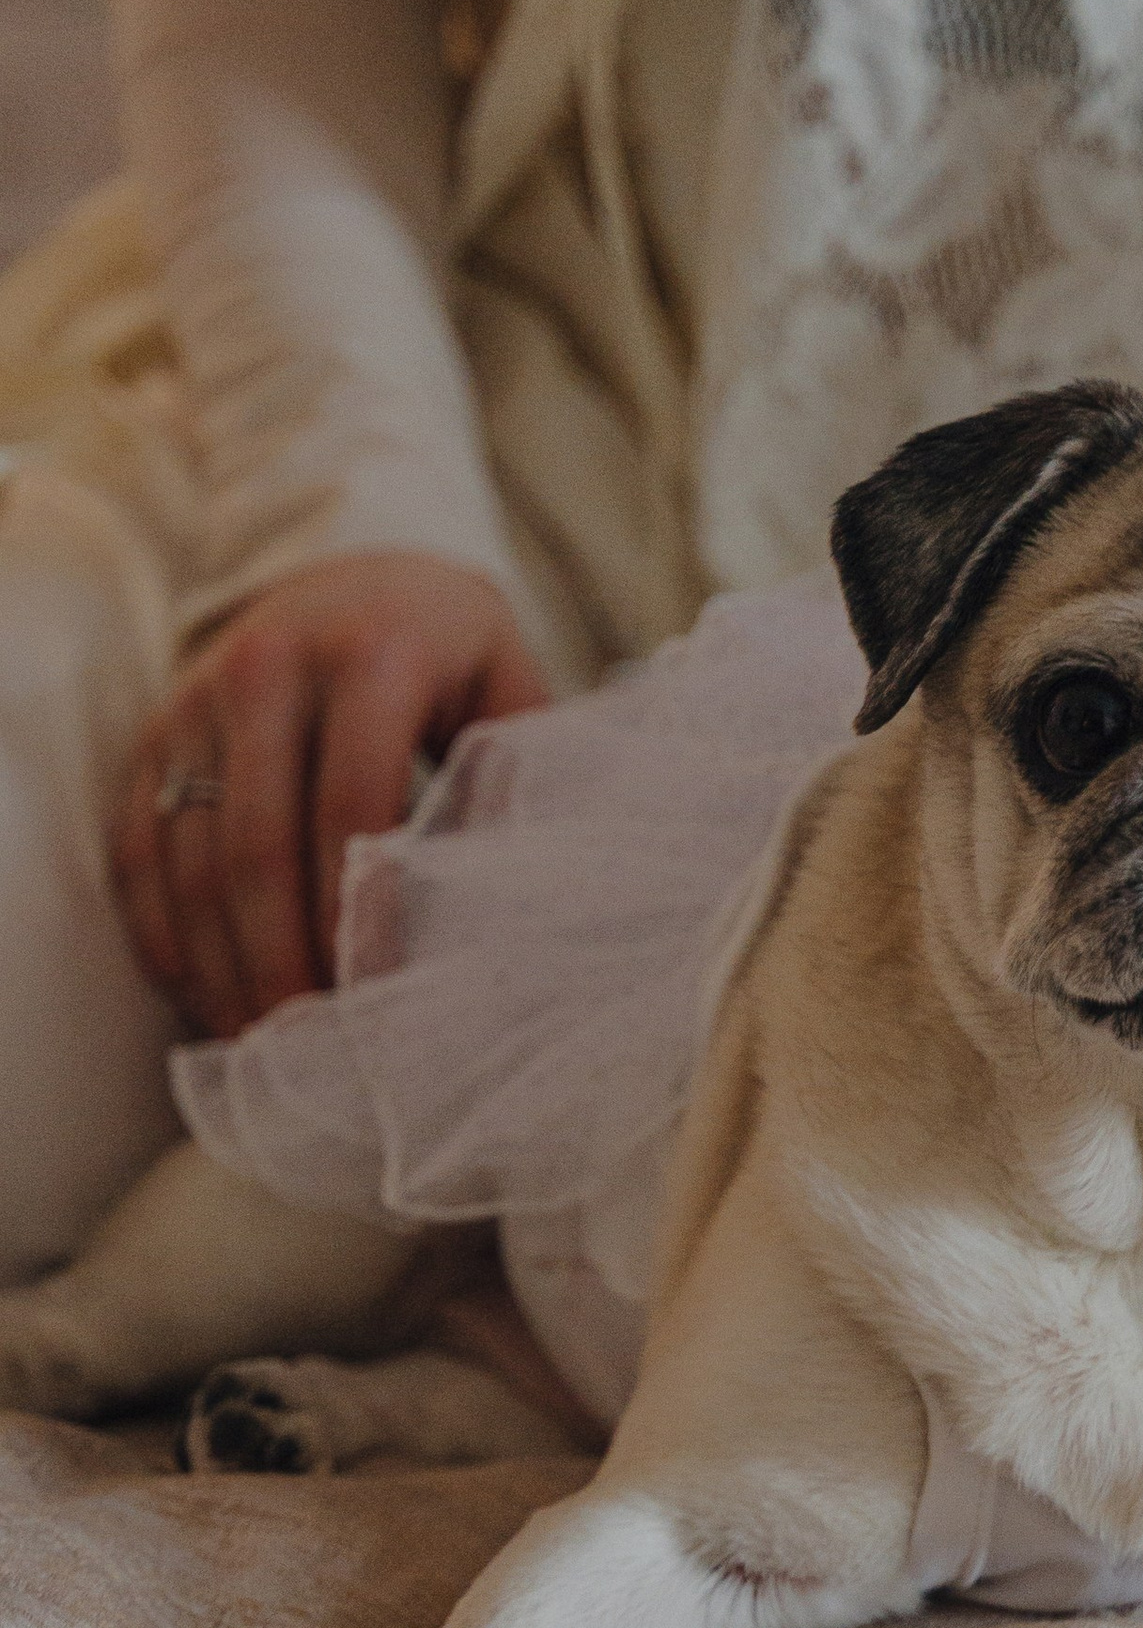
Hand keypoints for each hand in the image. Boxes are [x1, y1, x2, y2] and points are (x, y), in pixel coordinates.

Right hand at [113, 554, 549, 1037]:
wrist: (362, 581)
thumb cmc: (454, 661)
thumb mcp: (508, 692)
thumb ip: (517, 781)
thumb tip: (517, 903)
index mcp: (373, 654)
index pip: (354, 804)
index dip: (359, 911)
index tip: (376, 998)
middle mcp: (269, 666)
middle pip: (257, 845)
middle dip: (280, 959)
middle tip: (308, 1046)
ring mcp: (198, 700)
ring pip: (187, 858)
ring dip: (221, 964)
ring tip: (261, 1043)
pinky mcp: (156, 733)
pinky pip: (139, 847)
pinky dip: (166, 933)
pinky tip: (205, 997)